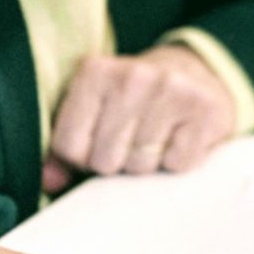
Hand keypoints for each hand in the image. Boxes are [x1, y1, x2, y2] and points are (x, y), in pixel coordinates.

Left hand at [45, 44, 237, 193]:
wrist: (195, 73)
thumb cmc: (134, 101)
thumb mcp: (94, 110)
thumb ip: (66, 145)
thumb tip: (49, 181)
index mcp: (94, 72)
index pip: (69, 146)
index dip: (83, 157)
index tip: (99, 141)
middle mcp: (132, 76)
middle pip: (105, 161)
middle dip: (117, 162)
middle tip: (132, 139)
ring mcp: (172, 90)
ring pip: (141, 166)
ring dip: (148, 163)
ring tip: (156, 137)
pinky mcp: (204, 109)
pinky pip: (177, 165)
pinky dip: (177, 161)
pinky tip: (179, 137)